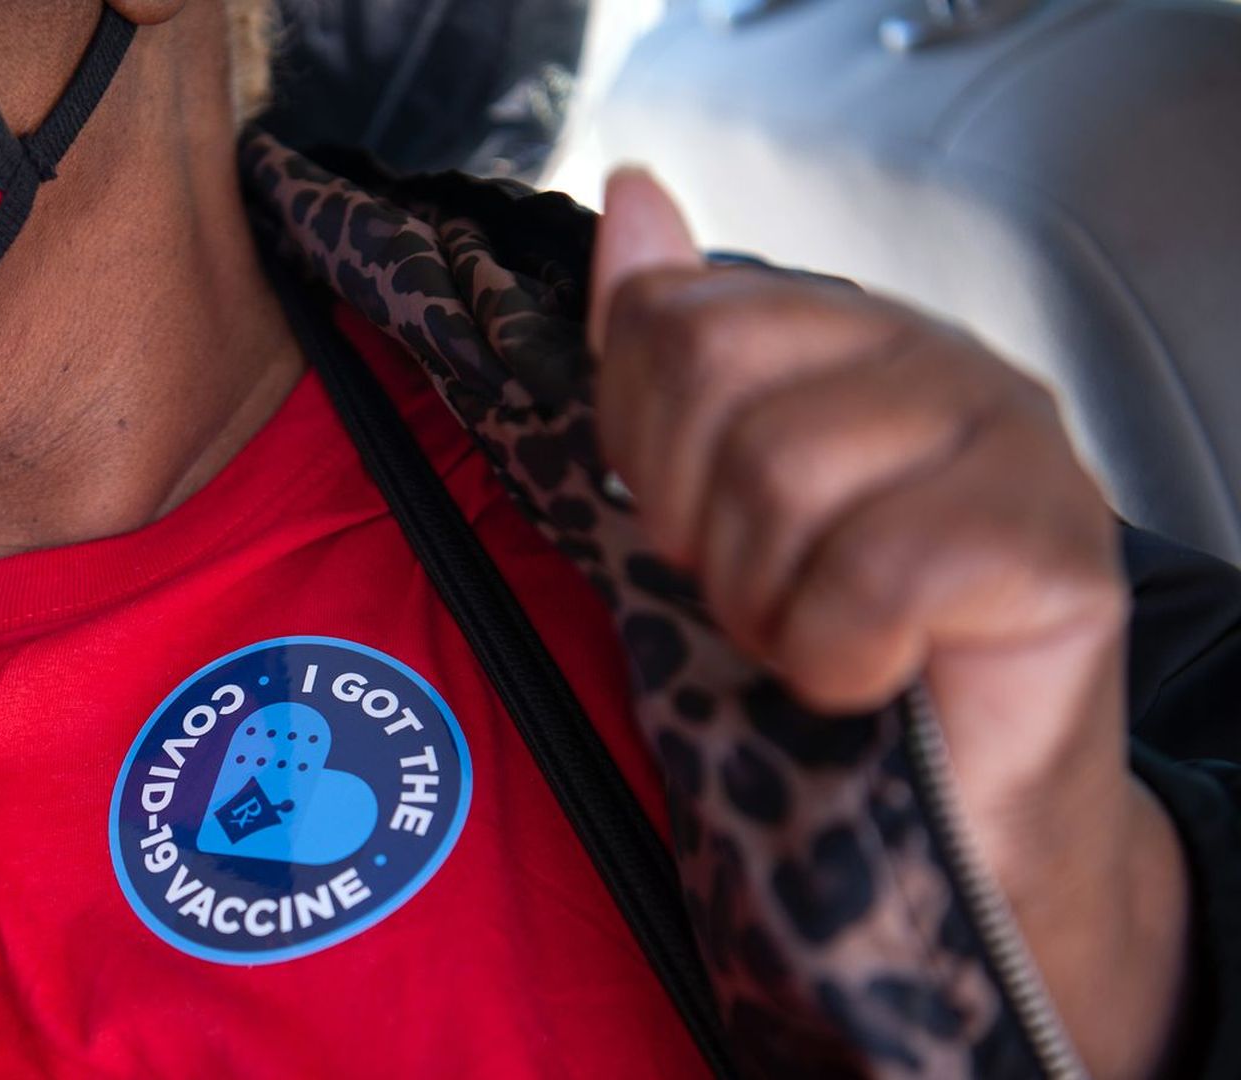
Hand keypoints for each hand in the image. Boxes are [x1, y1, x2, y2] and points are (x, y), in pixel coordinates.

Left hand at [588, 168, 1189, 1078]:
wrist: (954, 807)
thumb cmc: (825, 645)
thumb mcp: (709, 492)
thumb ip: (666, 344)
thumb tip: (633, 192)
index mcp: (843, 333)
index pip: (667, 318)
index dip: (644, 450)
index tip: (696, 530)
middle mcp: (932, 356)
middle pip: (711, 377)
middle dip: (700, 524)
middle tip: (763, 592)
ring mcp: (1008, 436)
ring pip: (780, 473)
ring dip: (764, 602)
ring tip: (817, 635)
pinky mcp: (1052, 541)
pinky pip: (868, 575)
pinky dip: (833, 658)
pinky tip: (872, 673)